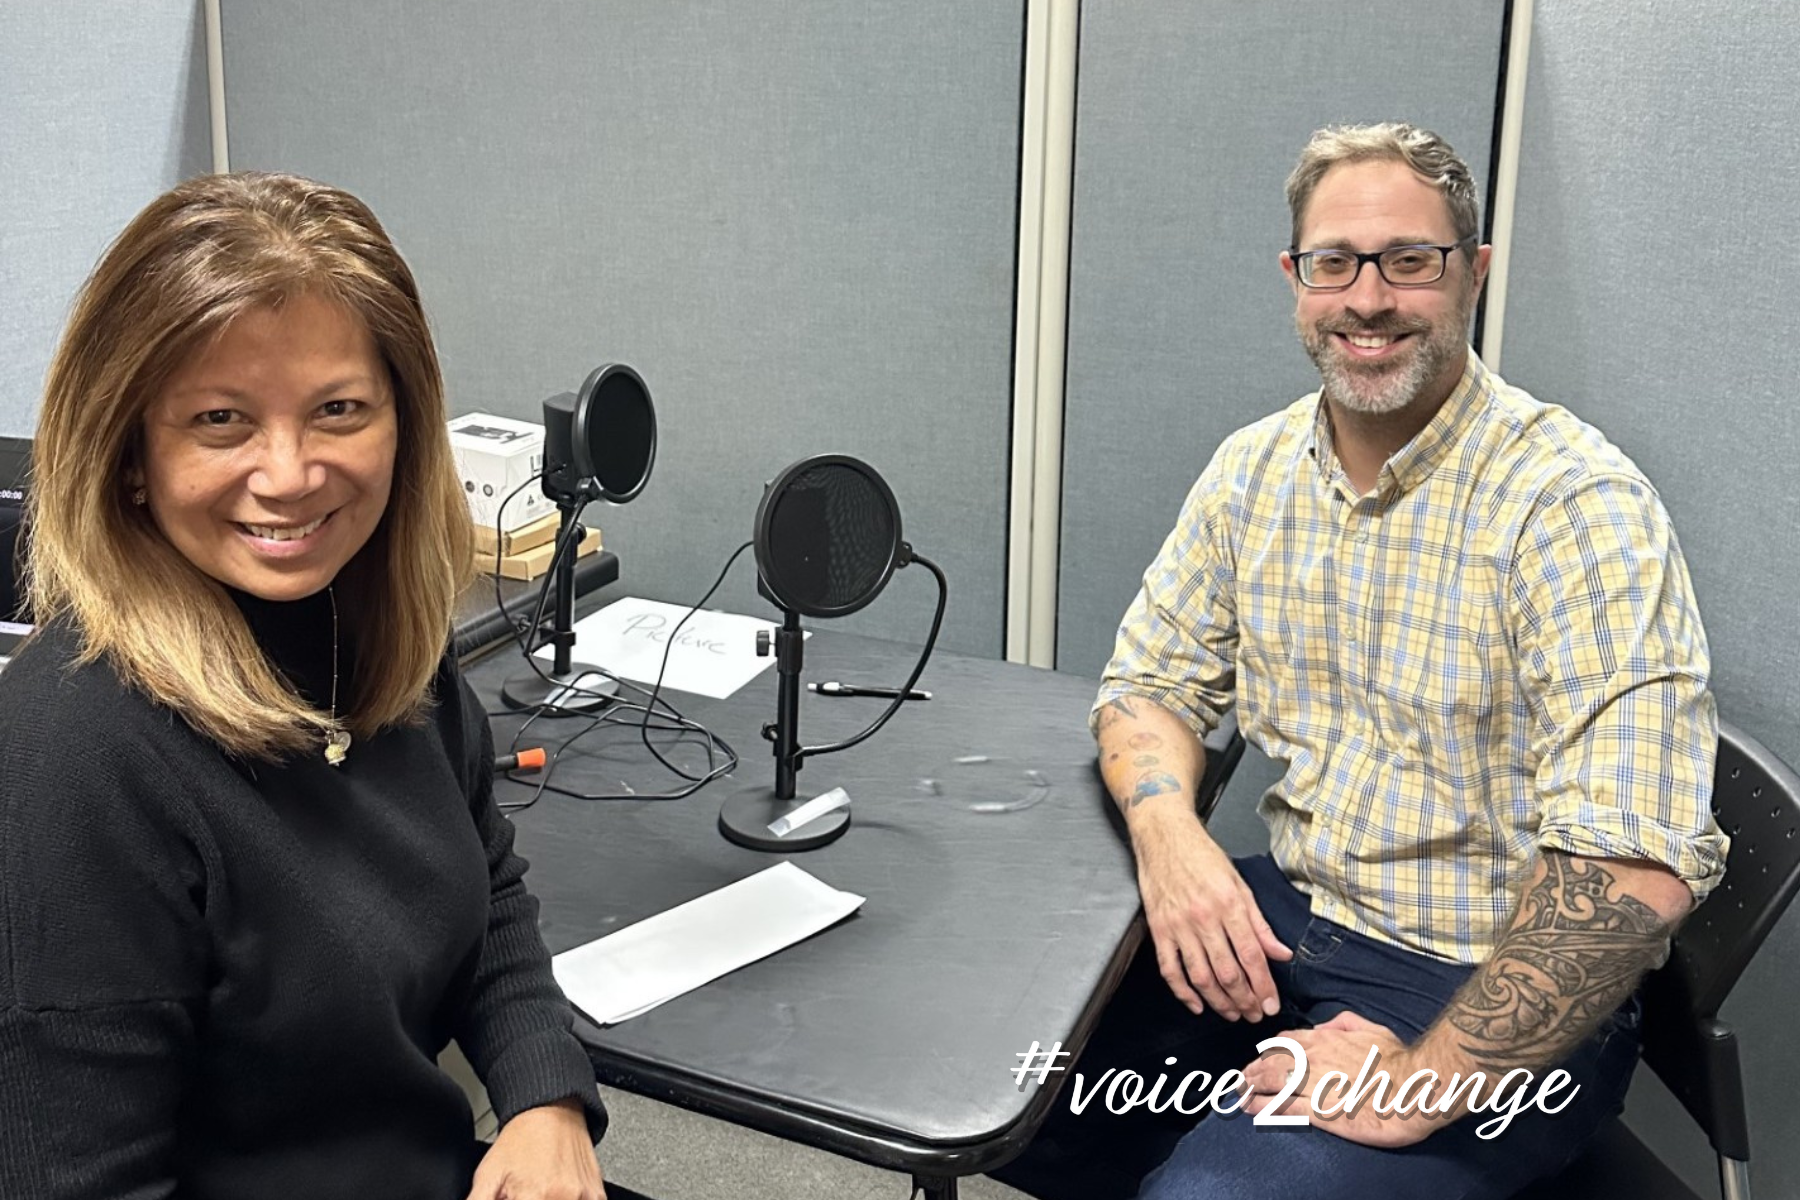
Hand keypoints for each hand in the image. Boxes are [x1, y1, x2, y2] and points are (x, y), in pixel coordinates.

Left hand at [466, 1098, 606, 1199]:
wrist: (552, 1110)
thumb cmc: (521, 1139)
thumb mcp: (487, 1175)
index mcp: (534, 1195)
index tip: (513, 1199)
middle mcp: (562, 1197)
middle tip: (526, 1193)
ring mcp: (583, 1197)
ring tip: (538, 1192)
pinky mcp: (597, 1195)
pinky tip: (557, 1193)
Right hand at [1135, 825, 1291, 1020]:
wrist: (1163, 836)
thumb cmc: (1202, 856)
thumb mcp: (1239, 883)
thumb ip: (1259, 922)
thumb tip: (1281, 953)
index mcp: (1228, 904)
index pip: (1251, 955)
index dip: (1263, 984)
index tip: (1270, 1003)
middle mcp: (1203, 918)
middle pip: (1227, 972)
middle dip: (1245, 1000)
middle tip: (1254, 1014)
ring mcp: (1178, 926)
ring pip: (1201, 976)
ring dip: (1219, 1002)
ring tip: (1232, 1014)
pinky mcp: (1158, 930)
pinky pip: (1170, 969)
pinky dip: (1183, 993)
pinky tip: (1197, 1005)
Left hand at [1240, 1010, 1440, 1148]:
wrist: (1412, 1090)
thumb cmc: (1397, 1061)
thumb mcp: (1372, 1029)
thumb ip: (1344, 1022)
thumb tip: (1323, 1026)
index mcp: (1325, 1040)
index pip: (1285, 1041)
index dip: (1270, 1050)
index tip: (1263, 1057)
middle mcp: (1312, 1059)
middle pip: (1270, 1060)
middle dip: (1253, 1068)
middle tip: (1242, 1076)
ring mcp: (1313, 1084)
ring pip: (1270, 1080)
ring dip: (1250, 1084)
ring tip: (1239, 1090)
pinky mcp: (1318, 1110)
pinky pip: (1281, 1105)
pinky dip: (1261, 1105)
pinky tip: (1249, 1107)